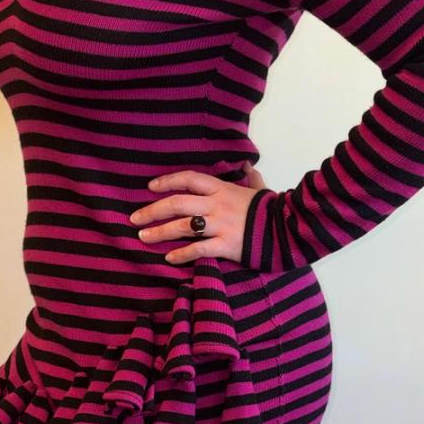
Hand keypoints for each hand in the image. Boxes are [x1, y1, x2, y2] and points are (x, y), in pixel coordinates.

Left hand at [129, 161, 266, 264]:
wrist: (288, 229)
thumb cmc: (270, 209)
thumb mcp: (258, 189)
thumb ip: (250, 177)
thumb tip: (247, 165)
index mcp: (222, 189)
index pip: (189, 179)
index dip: (168, 181)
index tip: (151, 187)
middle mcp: (217, 205)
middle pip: (178, 203)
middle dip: (153, 210)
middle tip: (135, 218)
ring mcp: (220, 225)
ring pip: (182, 226)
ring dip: (160, 231)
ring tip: (143, 237)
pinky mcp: (226, 245)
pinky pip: (199, 249)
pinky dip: (182, 254)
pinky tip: (169, 258)